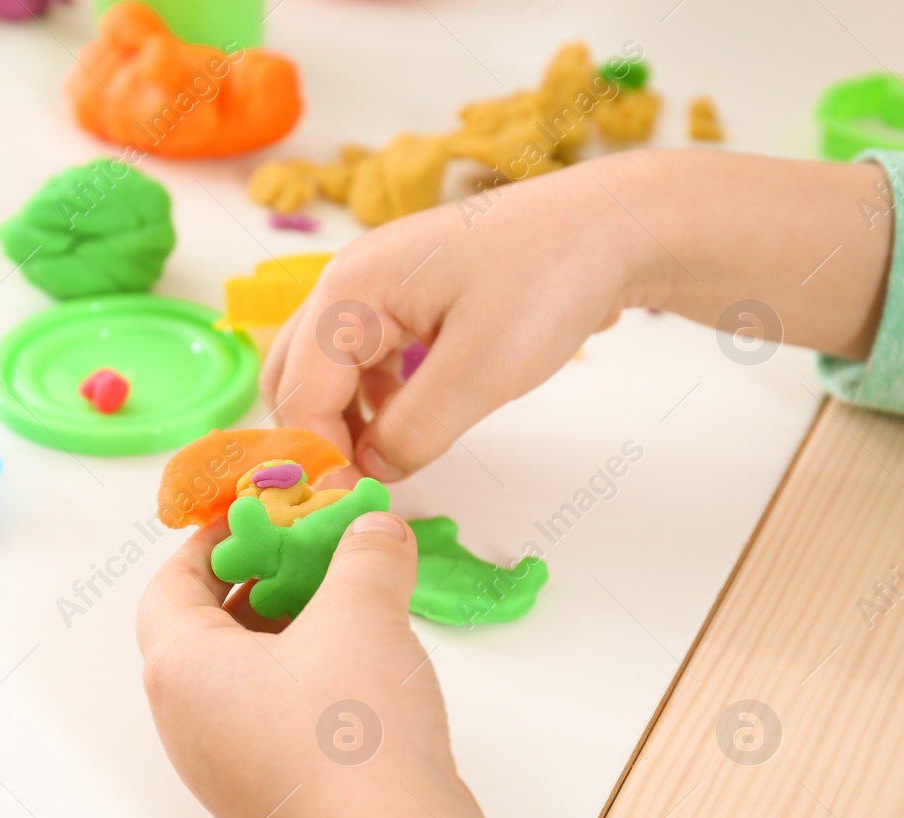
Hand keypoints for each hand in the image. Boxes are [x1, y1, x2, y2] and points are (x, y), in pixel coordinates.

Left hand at [136, 509, 466, 817]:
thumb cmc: (351, 730)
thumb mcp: (362, 612)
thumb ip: (366, 555)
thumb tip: (374, 529)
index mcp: (179, 670)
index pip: (168, 586)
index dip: (209, 543)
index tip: (253, 517)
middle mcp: (185, 724)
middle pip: (201, 633)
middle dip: (255, 586)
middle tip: (306, 555)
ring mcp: (223, 772)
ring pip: (238, 683)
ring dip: (283, 638)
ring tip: (342, 608)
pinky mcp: (268, 803)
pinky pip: (267, 725)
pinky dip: (301, 686)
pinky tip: (359, 672)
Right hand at [261, 154, 642, 482]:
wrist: (612, 225)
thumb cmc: (549, 280)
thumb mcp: (482, 370)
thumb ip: (415, 430)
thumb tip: (371, 473)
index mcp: (351, 290)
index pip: (299, 394)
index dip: (318, 458)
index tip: (351, 505)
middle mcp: (346, 283)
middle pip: (290, 379)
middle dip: (315, 438)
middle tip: (357, 489)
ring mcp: (373, 289)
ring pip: (320, 371)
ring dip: (339, 422)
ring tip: (383, 464)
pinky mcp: (401, 301)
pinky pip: (357, 361)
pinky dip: (367, 402)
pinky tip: (406, 426)